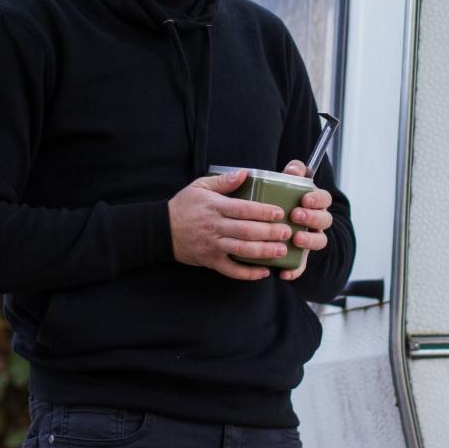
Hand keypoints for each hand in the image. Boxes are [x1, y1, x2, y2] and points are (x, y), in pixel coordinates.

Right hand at [168, 169, 292, 280]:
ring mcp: (212, 246)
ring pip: (241, 250)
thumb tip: (245, 173)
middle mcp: (214, 227)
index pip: (242, 209)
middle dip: (268, 232)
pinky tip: (264, 272)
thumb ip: (223, 181)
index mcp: (214, 206)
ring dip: (263, 252)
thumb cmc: (184, 206)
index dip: (262, 211)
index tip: (279, 212)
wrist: (161, 230)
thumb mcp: (200, 186)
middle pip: (246, 231)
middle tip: (286, 232)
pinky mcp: (210, 261)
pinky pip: (231, 270)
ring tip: (281, 251)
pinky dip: (248, 274)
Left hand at [278, 159, 332, 280]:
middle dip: (312, 217)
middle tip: (296, 215)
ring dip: (309, 241)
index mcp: (316, 202)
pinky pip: (302, 266)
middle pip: (324, 220)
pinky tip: (284, 273)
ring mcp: (311, 239)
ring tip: (296, 239)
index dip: (317, 200)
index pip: (324, 199)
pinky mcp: (302, 257)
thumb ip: (294, 172)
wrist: (276, 223)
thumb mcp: (289, 183)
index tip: (304, 199)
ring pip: (319, 241)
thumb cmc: (284, 198)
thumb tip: (293, 169)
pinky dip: (295, 270)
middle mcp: (317, 221)